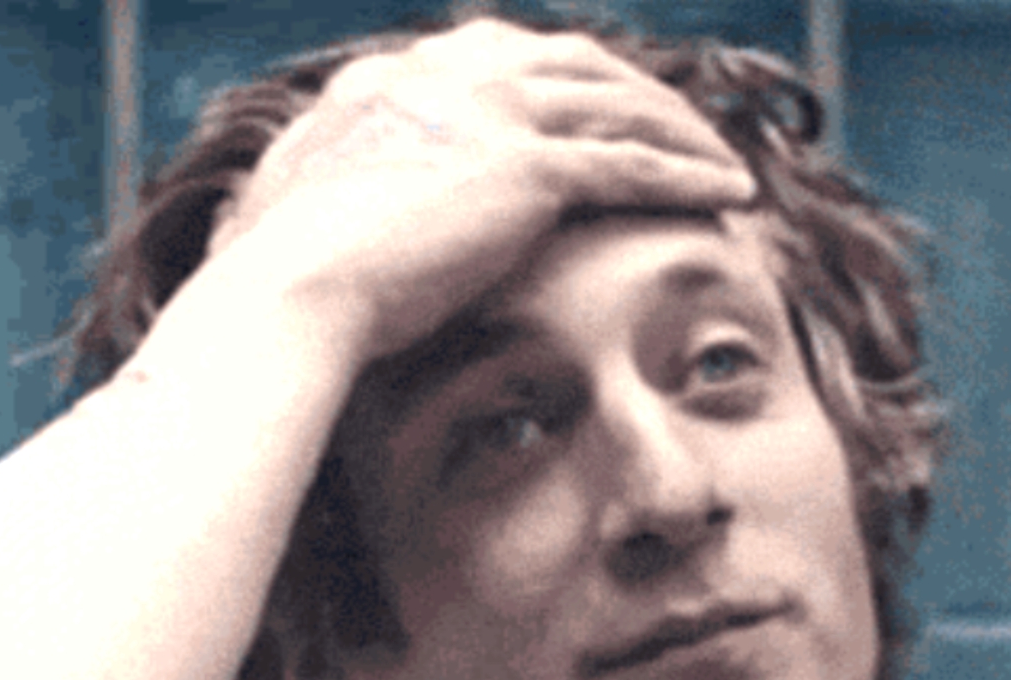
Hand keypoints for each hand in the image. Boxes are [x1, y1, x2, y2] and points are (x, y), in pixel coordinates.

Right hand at [202, 19, 756, 368]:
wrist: (289, 293)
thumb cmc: (280, 279)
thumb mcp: (298, 211)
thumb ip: (330, 188)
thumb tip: (303, 204)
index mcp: (387, 81)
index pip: (497, 54)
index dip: (561, 78)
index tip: (599, 107)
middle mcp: (441, 76)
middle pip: (572, 61)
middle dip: (636, 90)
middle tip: (680, 126)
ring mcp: (487, 114)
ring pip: (616, 104)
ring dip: (679, 130)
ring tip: (721, 162)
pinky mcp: (526, 169)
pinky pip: (633, 164)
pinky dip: (688, 174)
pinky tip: (730, 193)